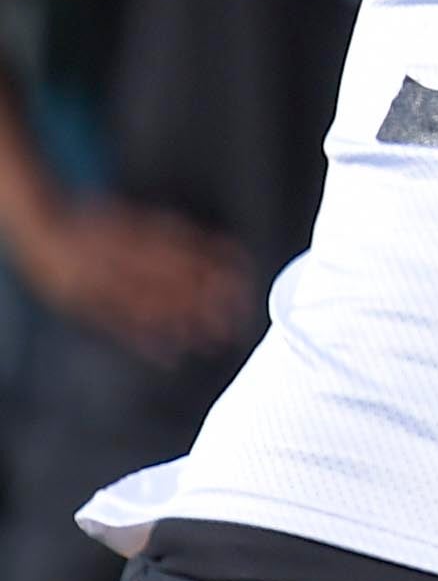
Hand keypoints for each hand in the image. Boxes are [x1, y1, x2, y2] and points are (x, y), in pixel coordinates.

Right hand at [13, 200, 251, 361]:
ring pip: (153, 308)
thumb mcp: (149, 223)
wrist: (47, 229)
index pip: (194, 255)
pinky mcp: (88, 305)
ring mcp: (106, 282)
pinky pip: (120, 326)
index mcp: (146, 235)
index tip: (248, 288)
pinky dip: (148, 342)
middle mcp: (129, 258)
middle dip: (211, 304)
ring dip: (188, 327)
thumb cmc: (107, 226)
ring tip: (217, 342)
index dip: (222, 274)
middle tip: (241, 322)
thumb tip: (230, 254)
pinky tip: (172, 357)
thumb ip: (187, 240)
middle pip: (179, 283)